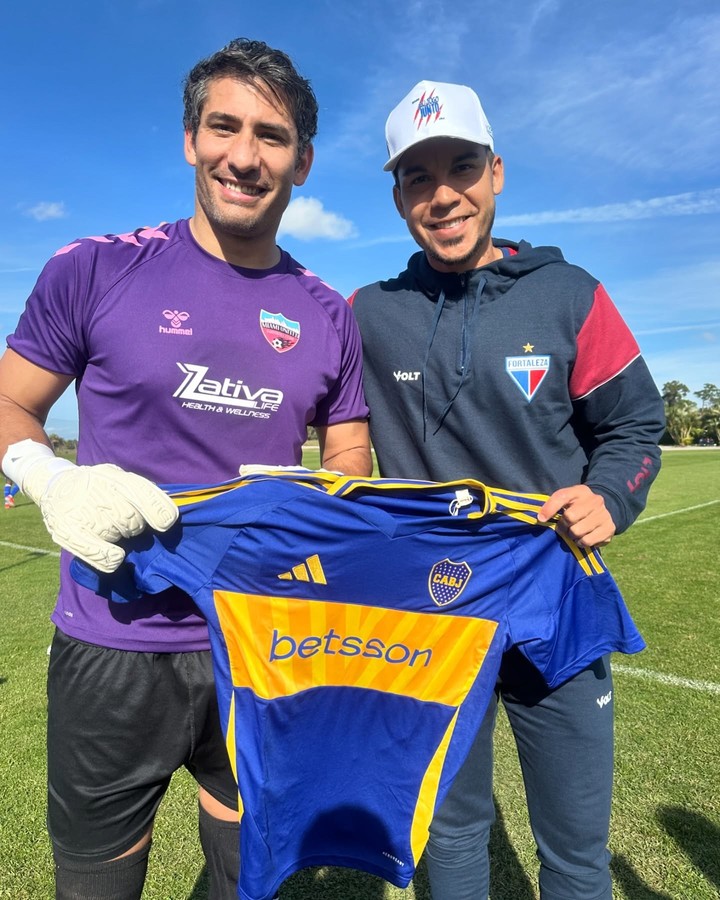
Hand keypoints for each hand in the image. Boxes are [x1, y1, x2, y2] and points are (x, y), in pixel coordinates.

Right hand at [6, 441, 177, 571]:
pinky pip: (98, 552)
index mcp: (115, 478)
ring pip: (118, 535)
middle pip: (134, 522)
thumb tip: (168, 514)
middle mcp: (99, 493)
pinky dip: (109, 557)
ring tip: (107, 527)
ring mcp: (83, 513)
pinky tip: (116, 556)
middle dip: (136, 527)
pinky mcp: (68, 532)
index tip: (166, 524)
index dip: (159, 511)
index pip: (144, 494)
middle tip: (124, 523)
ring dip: (119, 536)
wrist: (56, 486)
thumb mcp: (117, 477)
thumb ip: (140, 492)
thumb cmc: (97, 485)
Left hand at [537, 484, 615, 548]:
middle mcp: (595, 501)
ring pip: (577, 531)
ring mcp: (604, 514)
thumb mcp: (567, 500)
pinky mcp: (610, 529)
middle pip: (569, 517)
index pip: (561, 496)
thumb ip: (553, 504)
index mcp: (581, 491)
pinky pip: (587, 541)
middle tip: (564, 528)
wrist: (605, 510)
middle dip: (562, 526)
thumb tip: (541, 518)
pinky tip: (582, 538)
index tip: (541, 519)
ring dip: (571, 536)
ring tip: (573, 533)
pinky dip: (581, 543)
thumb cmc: (579, 506)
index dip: (549, 509)